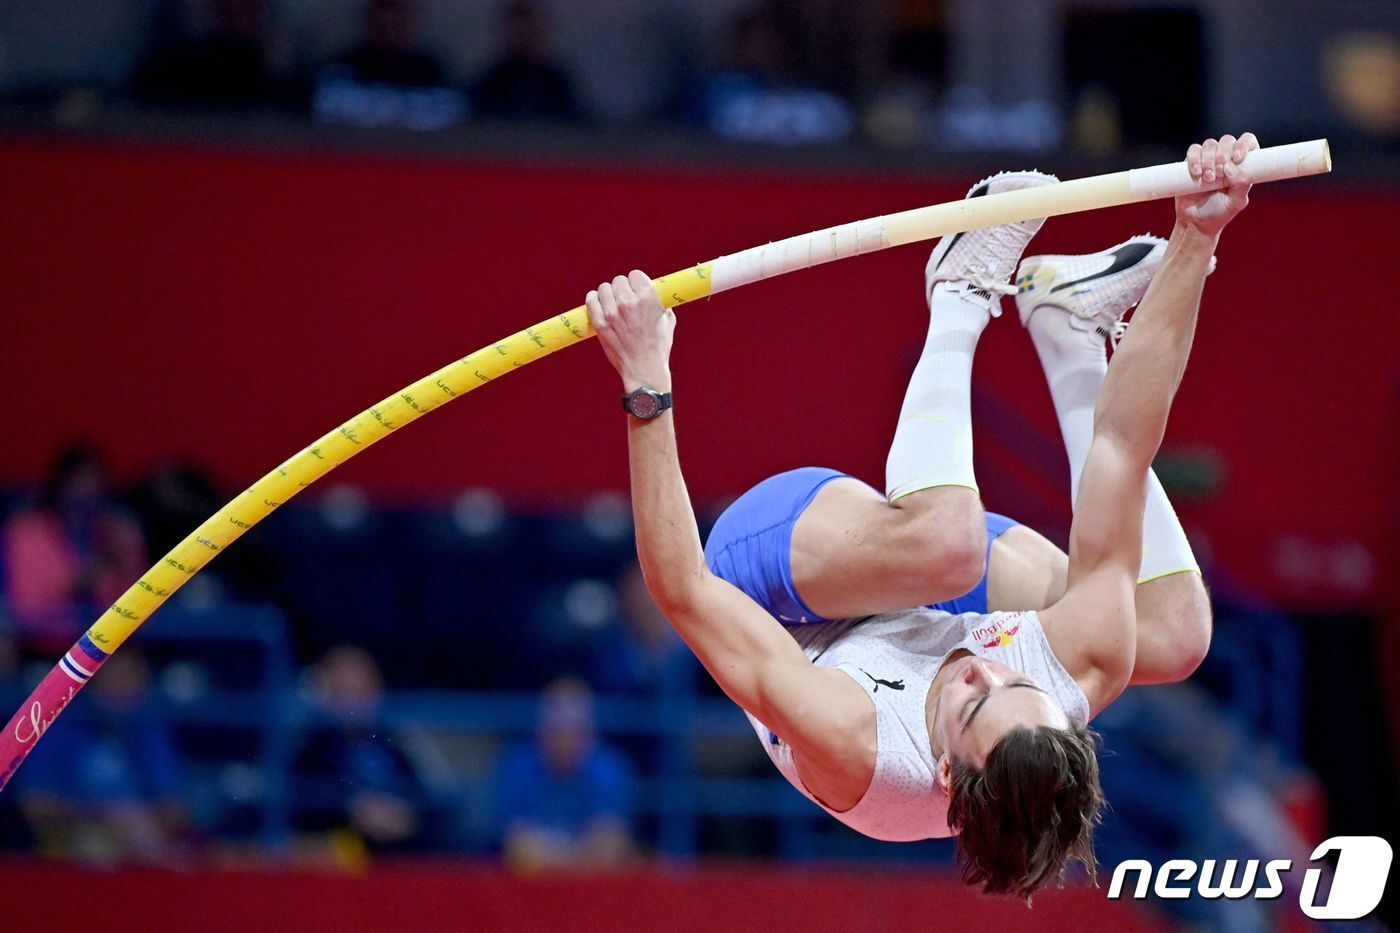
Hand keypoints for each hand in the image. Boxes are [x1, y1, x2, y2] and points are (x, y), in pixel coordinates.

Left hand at [587, 270, 674, 389]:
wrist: (644, 369)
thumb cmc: (658, 347)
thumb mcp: (668, 320)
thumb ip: (660, 303)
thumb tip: (657, 293)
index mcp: (647, 299)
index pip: (635, 275)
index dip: (636, 282)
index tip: (636, 289)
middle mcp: (628, 303)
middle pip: (618, 280)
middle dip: (622, 288)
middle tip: (625, 299)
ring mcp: (612, 313)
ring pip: (604, 288)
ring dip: (608, 293)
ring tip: (612, 302)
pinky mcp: (600, 324)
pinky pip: (591, 301)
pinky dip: (594, 299)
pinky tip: (599, 303)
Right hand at [1176, 133, 1256, 236]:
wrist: (1196, 221)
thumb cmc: (1220, 212)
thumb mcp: (1237, 202)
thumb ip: (1242, 185)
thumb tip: (1231, 167)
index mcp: (1243, 164)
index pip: (1248, 141)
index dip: (1244, 144)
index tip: (1237, 158)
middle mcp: (1226, 158)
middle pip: (1227, 140)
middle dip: (1222, 155)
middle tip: (1218, 174)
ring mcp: (1208, 159)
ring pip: (1209, 144)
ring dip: (1208, 159)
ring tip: (1207, 179)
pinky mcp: (1191, 162)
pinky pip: (1193, 150)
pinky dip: (1194, 159)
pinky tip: (1196, 173)